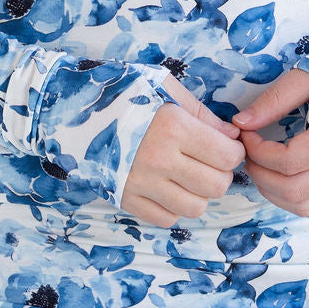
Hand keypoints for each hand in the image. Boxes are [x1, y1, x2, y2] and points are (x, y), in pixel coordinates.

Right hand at [120, 73, 246, 227]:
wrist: (74, 111)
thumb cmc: (125, 94)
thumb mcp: (166, 89)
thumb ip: (202, 114)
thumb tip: (232, 138)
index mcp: (173, 126)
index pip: (227, 156)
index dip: (235, 152)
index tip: (228, 146)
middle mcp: (160, 159)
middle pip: (216, 186)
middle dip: (221, 174)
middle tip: (210, 161)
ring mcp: (142, 183)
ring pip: (195, 207)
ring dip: (198, 193)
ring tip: (188, 175)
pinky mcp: (126, 200)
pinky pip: (167, 219)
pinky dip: (173, 207)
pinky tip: (167, 187)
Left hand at [232, 68, 308, 216]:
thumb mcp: (306, 78)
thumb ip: (274, 100)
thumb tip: (241, 123)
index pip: (291, 160)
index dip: (259, 152)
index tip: (246, 134)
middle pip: (294, 188)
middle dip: (260, 174)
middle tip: (246, 153)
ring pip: (302, 205)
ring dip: (270, 191)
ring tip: (257, 165)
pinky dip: (286, 198)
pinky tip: (274, 177)